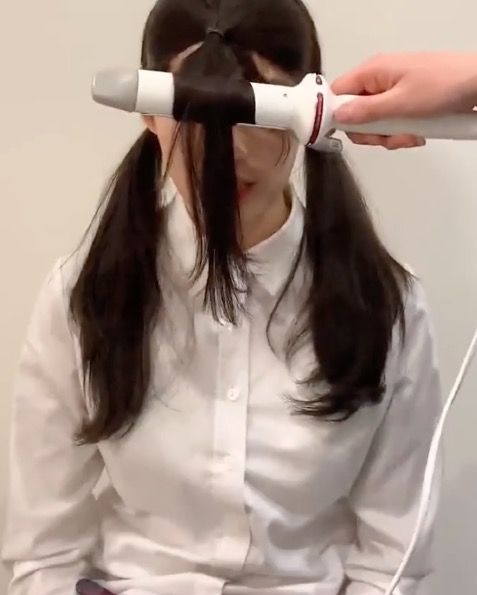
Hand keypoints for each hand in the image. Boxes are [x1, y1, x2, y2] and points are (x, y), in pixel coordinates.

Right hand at [331, 52, 476, 148]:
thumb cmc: (444, 85)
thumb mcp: (400, 104)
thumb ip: (365, 112)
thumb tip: (336, 116)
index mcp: (372, 71)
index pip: (336, 93)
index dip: (334, 115)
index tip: (342, 133)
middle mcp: (379, 80)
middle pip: (354, 113)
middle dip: (369, 132)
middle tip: (386, 137)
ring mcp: (392, 91)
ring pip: (373, 123)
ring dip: (388, 136)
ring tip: (408, 135)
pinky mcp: (405, 102)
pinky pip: (391, 123)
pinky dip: (400, 133)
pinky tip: (416, 134)